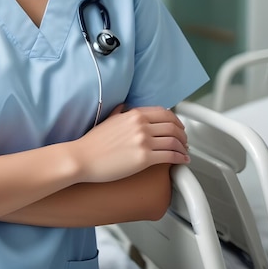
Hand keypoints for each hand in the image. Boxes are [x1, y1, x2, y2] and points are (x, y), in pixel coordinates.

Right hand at [72, 105, 189, 182]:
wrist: (83, 157)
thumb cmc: (93, 142)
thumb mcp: (108, 120)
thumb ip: (120, 112)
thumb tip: (124, 107)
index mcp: (133, 114)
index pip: (163, 113)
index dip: (175, 121)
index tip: (178, 127)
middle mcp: (141, 125)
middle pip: (172, 126)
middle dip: (183, 134)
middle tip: (184, 140)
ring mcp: (143, 141)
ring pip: (174, 141)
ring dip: (183, 147)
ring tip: (184, 152)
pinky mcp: (144, 158)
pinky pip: (170, 156)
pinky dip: (180, 158)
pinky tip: (182, 161)